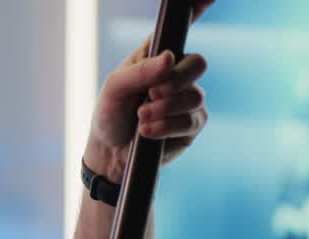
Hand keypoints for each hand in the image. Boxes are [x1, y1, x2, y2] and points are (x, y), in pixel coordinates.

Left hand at [84, 0, 214, 181]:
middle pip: (198, 63)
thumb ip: (139, 72)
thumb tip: (169, 59)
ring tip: (141, 117)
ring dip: (164, 109)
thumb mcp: (114, 89)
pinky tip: (147, 132)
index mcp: (157, 55)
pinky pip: (191, 120)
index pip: (182, 26)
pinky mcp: (191, 124)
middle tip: (151, 94)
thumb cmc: (110, 114)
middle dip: (175, 80)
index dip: (199, 6)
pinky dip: (167, 126)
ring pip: (194, 95)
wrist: (110, 153)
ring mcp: (187, 98)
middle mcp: (176, 73)